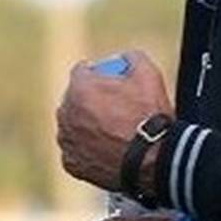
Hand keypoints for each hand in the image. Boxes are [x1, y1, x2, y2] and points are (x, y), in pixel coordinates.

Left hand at [56, 49, 172, 189]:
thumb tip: (126, 58)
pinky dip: (87, 149)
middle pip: (73, 99)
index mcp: (79, 89)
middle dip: (87, 100)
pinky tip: (105, 149)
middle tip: (109, 107)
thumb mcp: (148, 73)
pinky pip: (76, 150)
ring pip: (72, 126)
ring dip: (85, 125)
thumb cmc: (150, 116)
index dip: (96, 74)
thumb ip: (132, 57)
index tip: (108, 80)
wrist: (155, 159)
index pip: (81, 72)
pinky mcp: (71, 163)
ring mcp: (67, 140)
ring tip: (108, 130)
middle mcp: (66, 113)